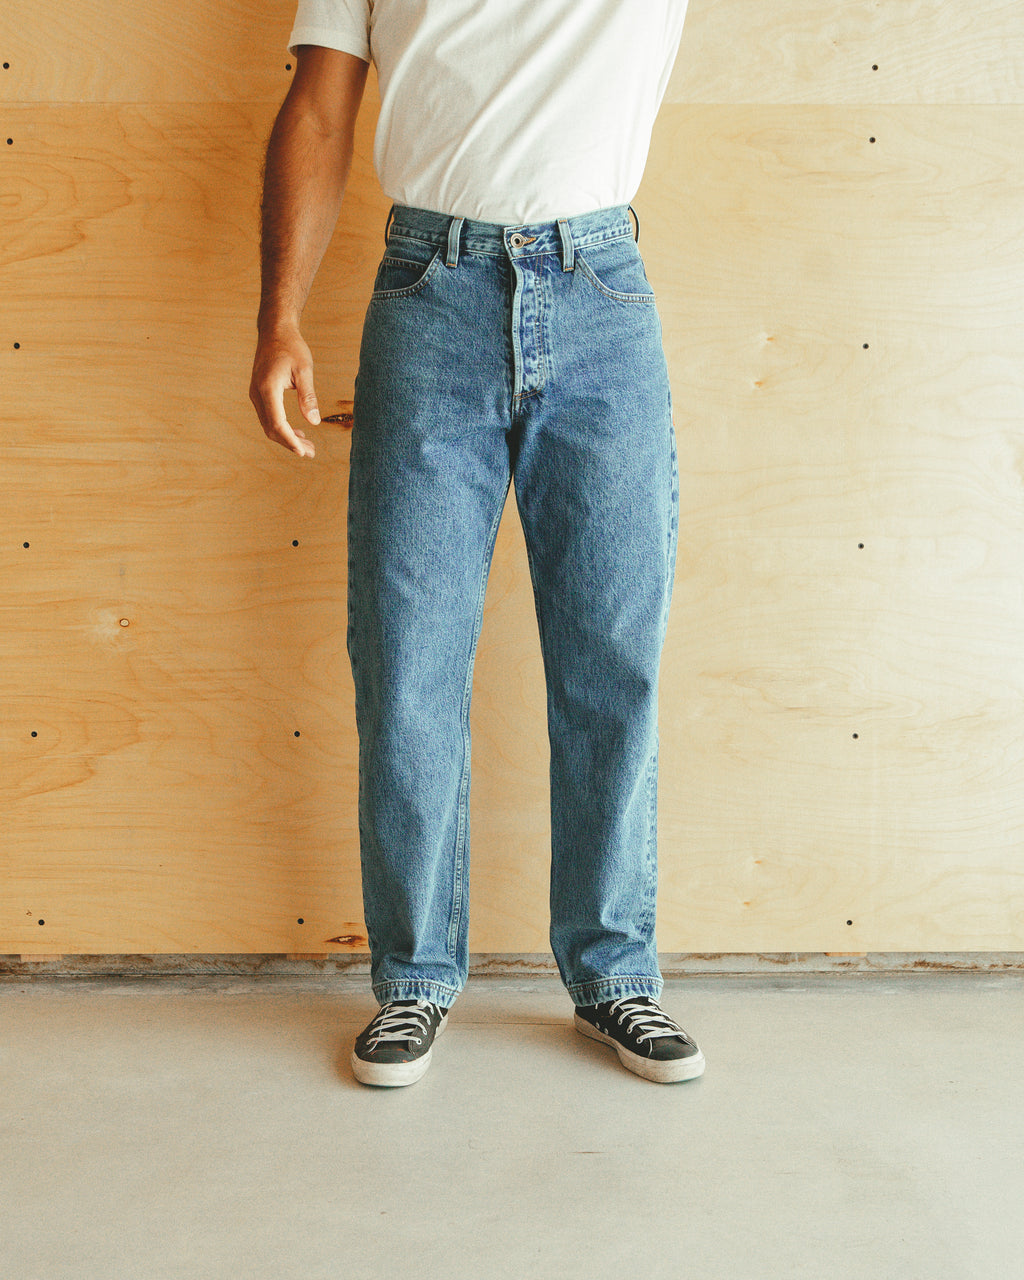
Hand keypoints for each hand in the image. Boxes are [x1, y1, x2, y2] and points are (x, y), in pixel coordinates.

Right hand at [249, 326, 319, 457]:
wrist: (275, 331)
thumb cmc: (291, 348)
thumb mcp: (304, 370)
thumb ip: (308, 397)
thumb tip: (314, 422)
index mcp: (267, 388)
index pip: (277, 423)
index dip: (290, 440)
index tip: (303, 452)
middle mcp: (257, 394)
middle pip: (271, 429)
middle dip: (290, 443)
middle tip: (312, 452)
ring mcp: (255, 394)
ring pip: (268, 425)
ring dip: (287, 438)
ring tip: (308, 446)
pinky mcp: (259, 394)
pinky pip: (268, 417)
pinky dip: (282, 428)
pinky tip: (298, 433)